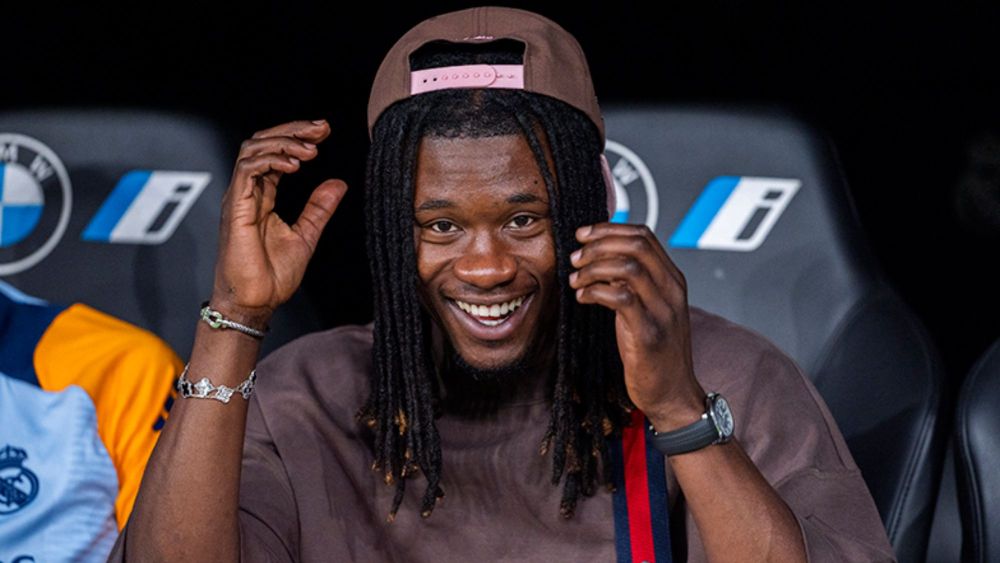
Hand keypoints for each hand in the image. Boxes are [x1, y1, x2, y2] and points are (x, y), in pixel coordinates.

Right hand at [212, 119, 347, 322]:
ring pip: (252, 150)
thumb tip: (337, 184)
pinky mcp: (235, 208)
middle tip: (321, 128)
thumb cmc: (271, 277)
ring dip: (284, 142)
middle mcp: (248, 193)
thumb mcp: (306, 236)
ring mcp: (239, 198)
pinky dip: (271, 160)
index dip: (298, 138)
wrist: (254, 303)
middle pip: (262, 143)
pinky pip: (247, 170)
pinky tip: (294, 163)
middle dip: (293, 130)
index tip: (324, 132)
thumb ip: (319, 209)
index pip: (276, 154)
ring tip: (311, 149)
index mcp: (262, 197)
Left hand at [568, 223, 704, 430]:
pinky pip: (621, 298)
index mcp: (672, 279)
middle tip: (574, 257)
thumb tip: (600, 256)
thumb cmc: (653, 351)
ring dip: (593, 268)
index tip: (582, 235)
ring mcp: (663, 310)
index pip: (644, 235)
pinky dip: (596, 291)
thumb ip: (633, 282)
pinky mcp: (649, 333)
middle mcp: (672, 290)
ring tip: (575, 280)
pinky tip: (583, 298)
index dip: (609, 229)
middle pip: (636, 244)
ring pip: (628, 267)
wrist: (673, 394)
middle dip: (598, 244)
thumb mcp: (647, 308)